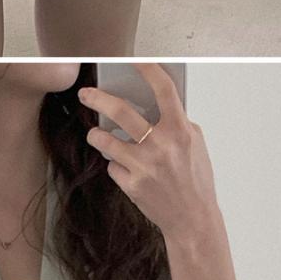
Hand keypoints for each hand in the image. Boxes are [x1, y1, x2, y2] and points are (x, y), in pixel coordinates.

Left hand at [82, 67, 224, 259]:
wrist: (192, 220)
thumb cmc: (195, 180)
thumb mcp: (195, 144)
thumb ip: (176, 121)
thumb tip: (152, 101)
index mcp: (180, 131)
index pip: (164, 89)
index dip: (149, 69)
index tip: (135, 58)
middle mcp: (161, 146)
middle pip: (121, 111)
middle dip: (98, 98)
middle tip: (85, 93)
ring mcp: (144, 166)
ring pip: (106, 140)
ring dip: (97, 135)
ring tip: (96, 133)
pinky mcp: (132, 185)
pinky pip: (113, 166)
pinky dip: (116, 164)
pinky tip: (126, 168)